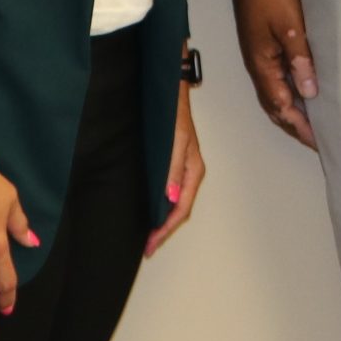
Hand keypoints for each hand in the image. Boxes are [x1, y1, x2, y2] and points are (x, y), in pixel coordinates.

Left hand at [144, 79, 204, 258]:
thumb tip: (170, 198)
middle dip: (164, 230)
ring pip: (174, 203)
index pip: (181, 209)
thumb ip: (172, 169)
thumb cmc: (172, 114)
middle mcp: (189, 174)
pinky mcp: (172, 164)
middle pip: (179, 211)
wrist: (168, 92)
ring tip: (148, 236)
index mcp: (193, 172)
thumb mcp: (174, 141)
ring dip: (162, 220)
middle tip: (147, 247)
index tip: (151, 244)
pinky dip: (159, 205)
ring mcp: (182, 170)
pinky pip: (167, 192)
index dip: (166, 229)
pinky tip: (149, 209)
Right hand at [226, 0, 317, 149]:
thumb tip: (309, 92)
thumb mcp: (290, 27)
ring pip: (274, 95)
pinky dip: (289, 93)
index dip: (301, 126)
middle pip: (275, 107)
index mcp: (262, 66)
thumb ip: (300, 60)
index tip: (320, 141)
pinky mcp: (264, 47)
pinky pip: (276, 80)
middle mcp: (258, 66)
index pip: (281, 107)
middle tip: (317, 141)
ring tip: (311, 123)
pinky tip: (303, 91)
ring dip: (291, 111)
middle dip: (295, 126)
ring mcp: (259, 57)